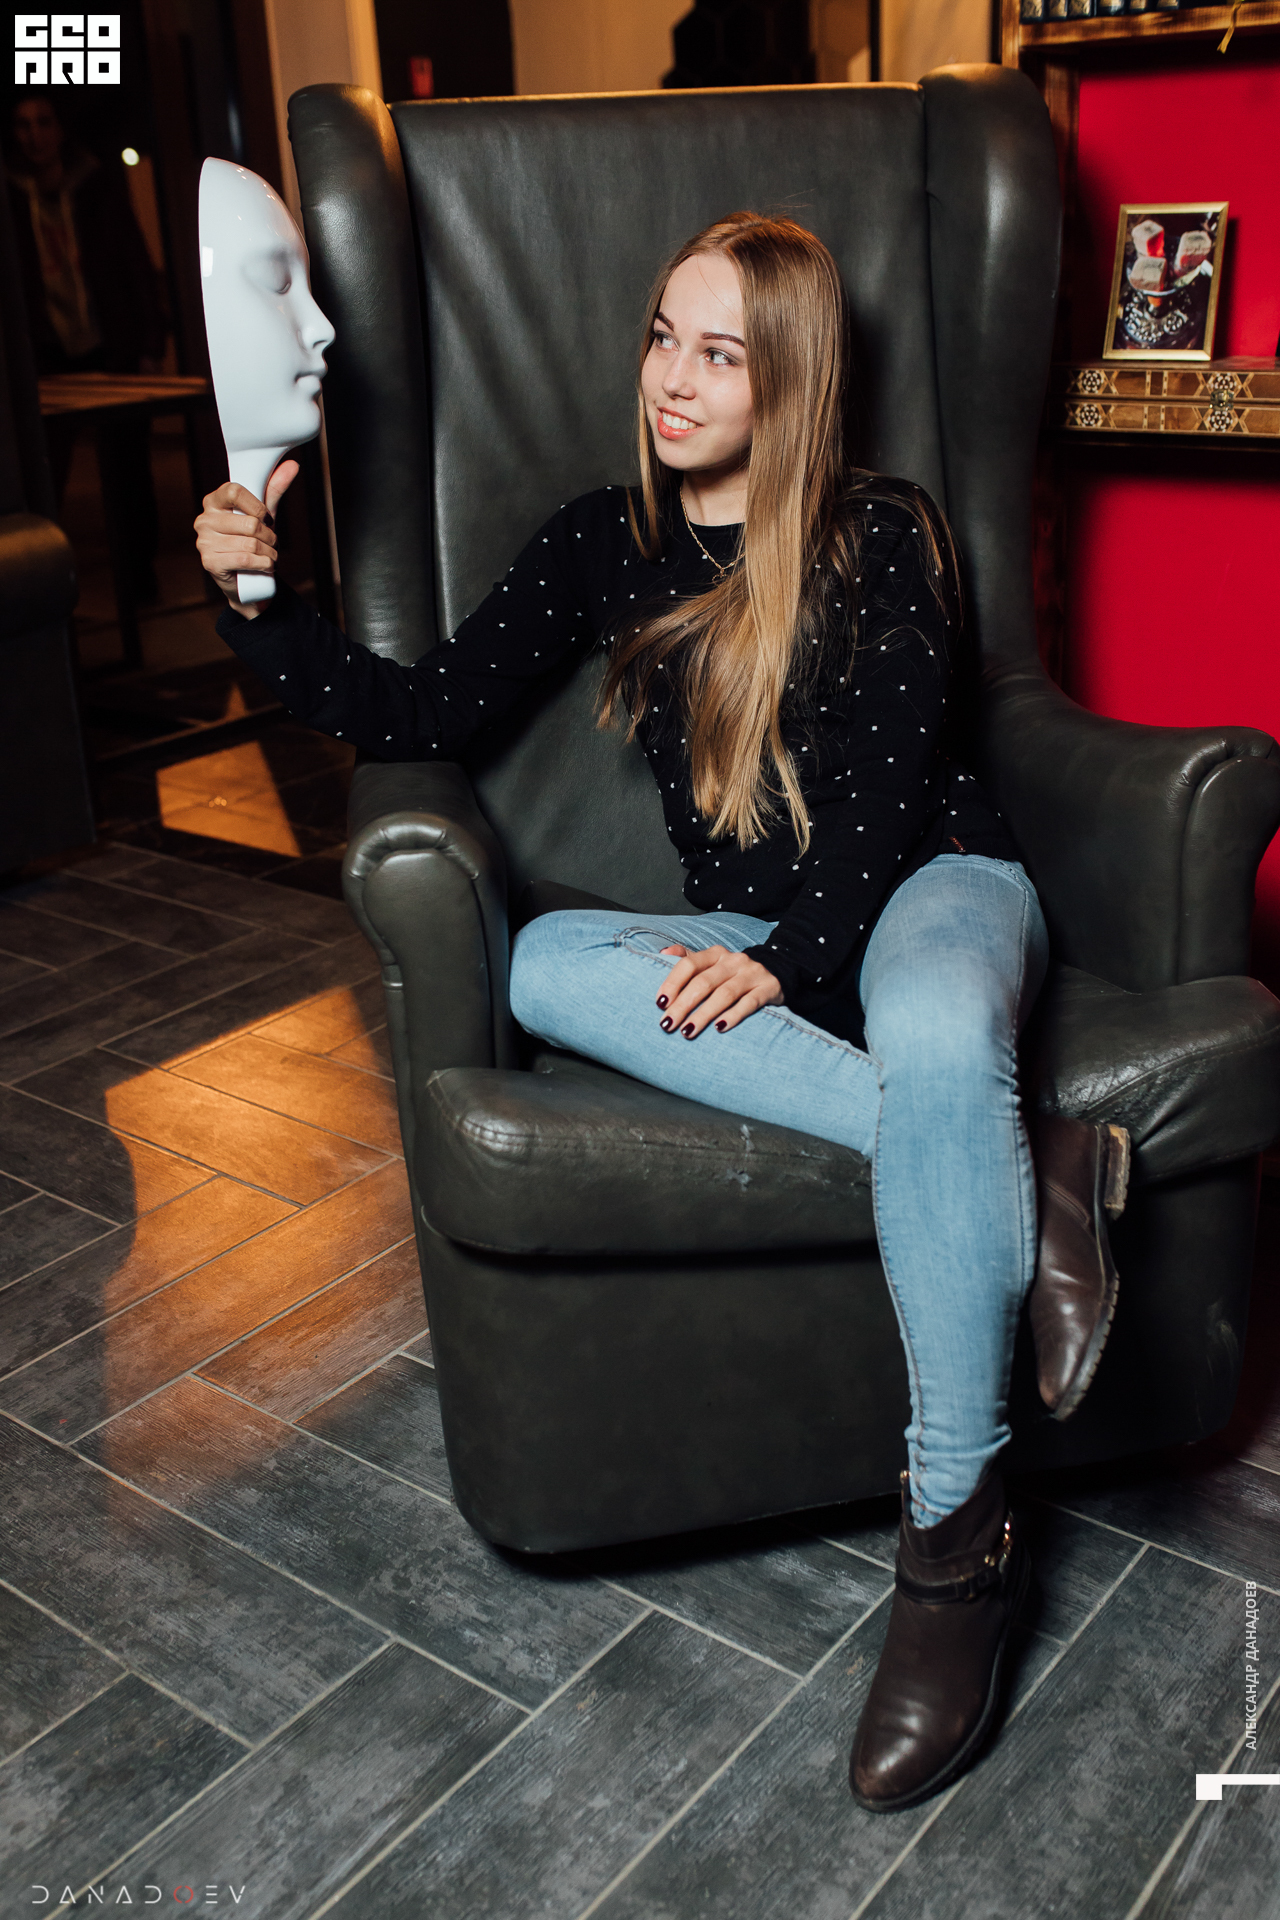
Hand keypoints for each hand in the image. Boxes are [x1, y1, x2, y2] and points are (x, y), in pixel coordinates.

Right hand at [194, 461, 297, 617]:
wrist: (246, 579)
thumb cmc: (252, 540)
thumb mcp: (263, 514)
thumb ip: (274, 489)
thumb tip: (292, 465)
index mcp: (213, 502)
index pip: (234, 491)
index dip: (258, 506)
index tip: (267, 517)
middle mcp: (204, 520)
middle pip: (249, 523)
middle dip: (269, 536)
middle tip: (271, 543)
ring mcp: (204, 542)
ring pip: (251, 543)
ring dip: (269, 553)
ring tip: (269, 555)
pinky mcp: (210, 563)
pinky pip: (246, 559)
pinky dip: (264, 564)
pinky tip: (264, 565)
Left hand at [655, 943, 783, 1038]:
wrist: (778, 971)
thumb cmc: (734, 973)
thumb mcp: (712, 962)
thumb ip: (688, 958)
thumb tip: (663, 952)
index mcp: (715, 954)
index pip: (690, 964)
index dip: (673, 982)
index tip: (660, 1003)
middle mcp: (733, 961)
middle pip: (704, 982)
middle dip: (683, 1005)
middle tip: (667, 1024)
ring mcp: (752, 974)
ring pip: (724, 994)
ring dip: (703, 1014)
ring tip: (687, 1031)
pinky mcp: (768, 988)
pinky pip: (749, 1003)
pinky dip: (733, 1015)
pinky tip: (719, 1028)